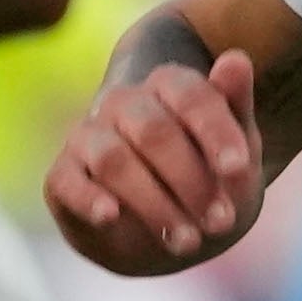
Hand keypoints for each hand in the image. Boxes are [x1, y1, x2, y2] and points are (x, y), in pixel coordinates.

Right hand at [48, 44, 265, 273]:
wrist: (164, 230)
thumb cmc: (206, 179)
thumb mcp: (234, 150)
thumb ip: (235, 105)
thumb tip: (236, 59)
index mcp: (167, 86)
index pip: (190, 96)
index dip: (215, 132)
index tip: (238, 169)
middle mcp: (123, 104)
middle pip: (154, 132)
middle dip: (191, 181)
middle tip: (221, 222)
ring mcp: (88, 138)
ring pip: (114, 160)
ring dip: (154, 203)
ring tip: (187, 241)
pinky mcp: (63, 177)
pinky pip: (69, 183)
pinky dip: (89, 199)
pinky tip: (110, 216)